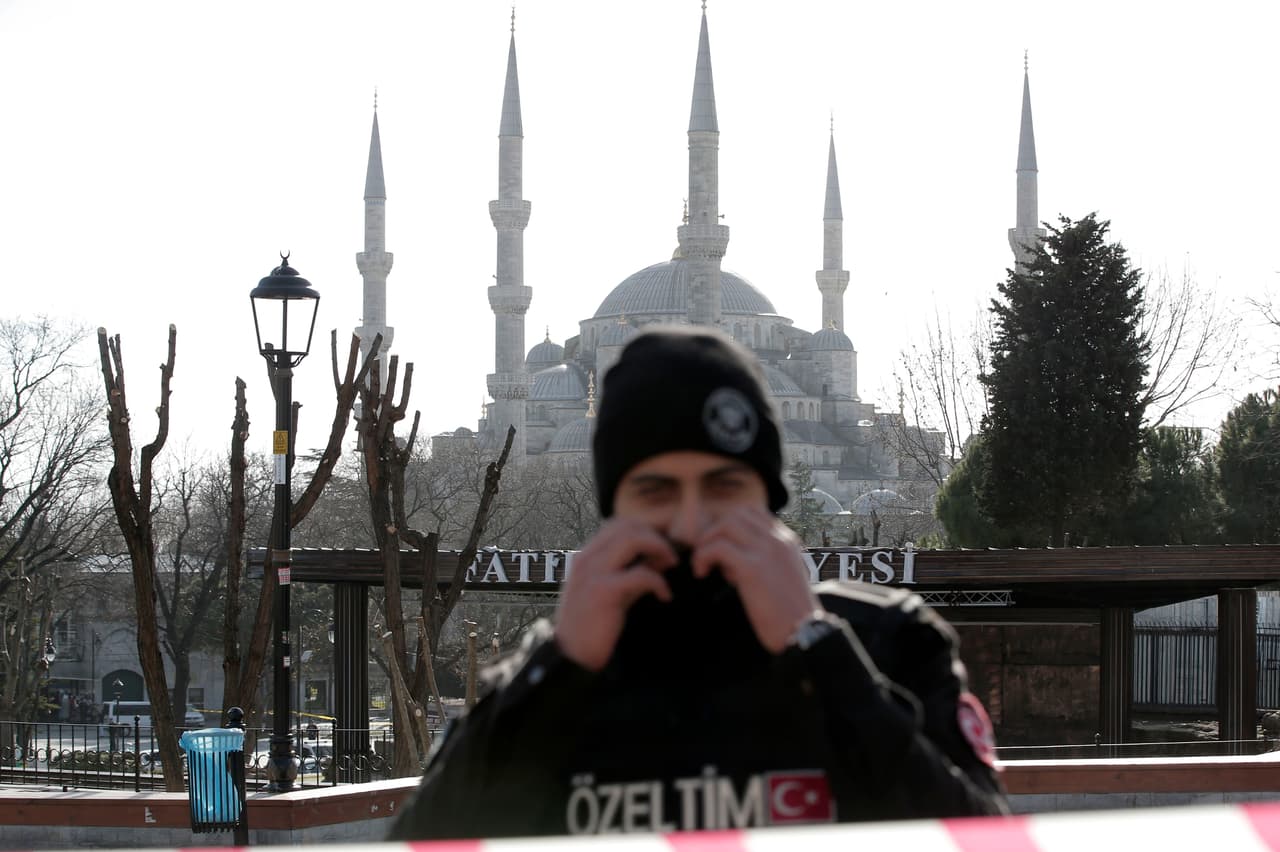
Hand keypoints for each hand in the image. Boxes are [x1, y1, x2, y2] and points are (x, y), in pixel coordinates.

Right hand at [554, 518, 677, 671]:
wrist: (572, 657)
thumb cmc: (591, 626)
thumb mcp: (609, 591)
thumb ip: (628, 572)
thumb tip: (658, 561)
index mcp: (587, 556)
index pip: (618, 524)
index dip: (645, 529)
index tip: (663, 546)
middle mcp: (587, 558)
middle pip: (628, 525)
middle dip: (655, 536)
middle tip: (671, 558)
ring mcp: (593, 572)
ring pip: (633, 539)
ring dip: (659, 549)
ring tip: (670, 567)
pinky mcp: (603, 591)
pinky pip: (640, 574)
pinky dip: (659, 582)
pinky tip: (665, 596)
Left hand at [690, 506, 818, 652]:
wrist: (805, 632)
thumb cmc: (790, 613)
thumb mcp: (782, 576)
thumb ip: (763, 562)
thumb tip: (730, 561)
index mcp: (786, 540)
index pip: (753, 513)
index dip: (730, 525)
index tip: (721, 548)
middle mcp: (777, 540)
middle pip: (736, 514)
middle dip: (715, 531)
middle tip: (708, 555)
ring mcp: (766, 551)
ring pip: (726, 524)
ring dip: (707, 542)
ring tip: (704, 565)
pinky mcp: (753, 568)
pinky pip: (718, 548)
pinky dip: (703, 556)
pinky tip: (702, 573)